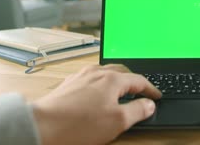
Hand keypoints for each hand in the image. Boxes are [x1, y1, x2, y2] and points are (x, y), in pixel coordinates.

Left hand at [32, 64, 160, 144]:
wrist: (43, 126)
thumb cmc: (79, 124)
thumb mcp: (117, 121)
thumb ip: (137, 111)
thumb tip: (149, 104)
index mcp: (112, 79)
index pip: (139, 80)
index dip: (150, 90)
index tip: (156, 97)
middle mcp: (97, 73)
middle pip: (122, 72)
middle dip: (134, 82)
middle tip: (141, 92)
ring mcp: (81, 77)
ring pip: (105, 74)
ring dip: (116, 82)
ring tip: (120, 92)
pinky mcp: (68, 85)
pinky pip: (90, 80)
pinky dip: (101, 85)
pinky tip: (97, 95)